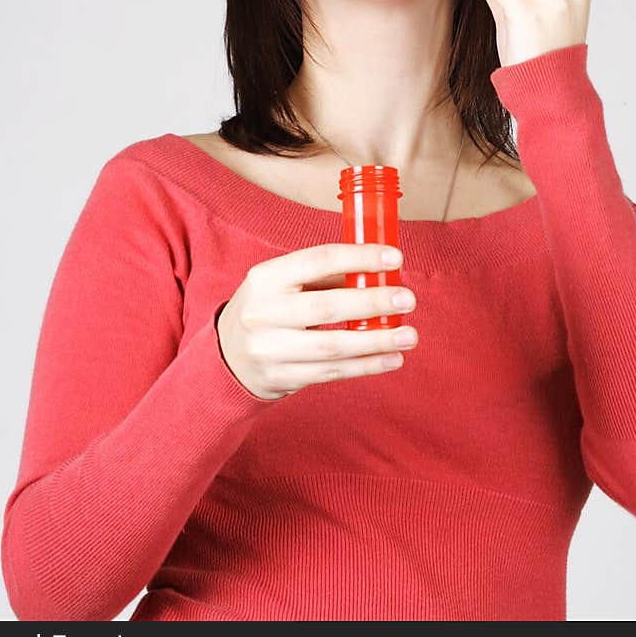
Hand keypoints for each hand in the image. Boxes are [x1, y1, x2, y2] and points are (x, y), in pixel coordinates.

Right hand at [216, 242, 417, 400]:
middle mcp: (262, 312)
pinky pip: (330, 373)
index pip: (317, 260)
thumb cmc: (268, 309)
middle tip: (407, 298)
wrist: (227, 356)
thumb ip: (326, 276)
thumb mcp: (283, 284)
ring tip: (408, 335)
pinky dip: (365, 365)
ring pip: (331, 346)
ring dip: (375, 341)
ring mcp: (268, 349)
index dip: (359, 258)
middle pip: (326, 306)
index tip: (395, 257)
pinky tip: (391, 358)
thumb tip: (379, 271)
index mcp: (266, 278)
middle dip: (372, 302)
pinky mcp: (279, 378)